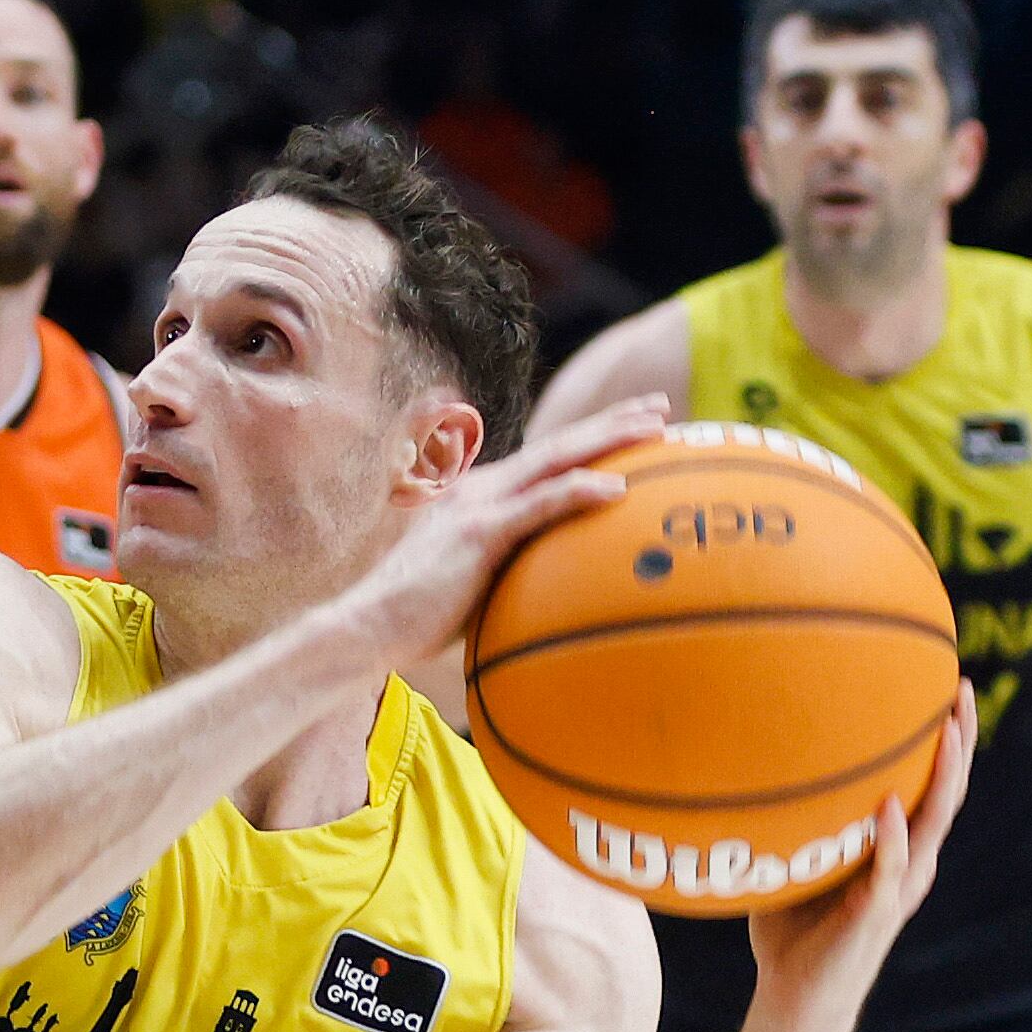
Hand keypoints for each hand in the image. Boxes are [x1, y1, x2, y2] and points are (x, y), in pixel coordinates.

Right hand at [336, 396, 668, 666]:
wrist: (369, 625)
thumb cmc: (418, 618)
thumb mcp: (474, 585)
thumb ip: (510, 573)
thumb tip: (552, 592)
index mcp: (483, 497)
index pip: (548, 459)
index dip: (593, 437)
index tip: (636, 427)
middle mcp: (483, 489)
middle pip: (560, 445)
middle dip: (614, 421)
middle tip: (663, 406)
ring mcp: (481, 506)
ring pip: (556, 460)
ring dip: (609, 438)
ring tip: (656, 427)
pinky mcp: (481, 533)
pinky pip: (541, 505)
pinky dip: (580, 491)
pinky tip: (618, 488)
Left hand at [746, 681, 976, 1027]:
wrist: (795, 997)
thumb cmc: (791, 928)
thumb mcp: (795, 859)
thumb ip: (795, 818)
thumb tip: (755, 759)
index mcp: (897, 850)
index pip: (931, 783)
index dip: (944, 737)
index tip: (945, 684)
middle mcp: (910, 864)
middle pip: (947, 792)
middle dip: (958, 739)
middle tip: (960, 687)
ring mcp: (897, 889)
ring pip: (933, 825)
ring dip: (942, 779)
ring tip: (949, 733)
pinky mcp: (873, 914)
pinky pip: (889, 871)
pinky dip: (892, 840)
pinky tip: (889, 808)